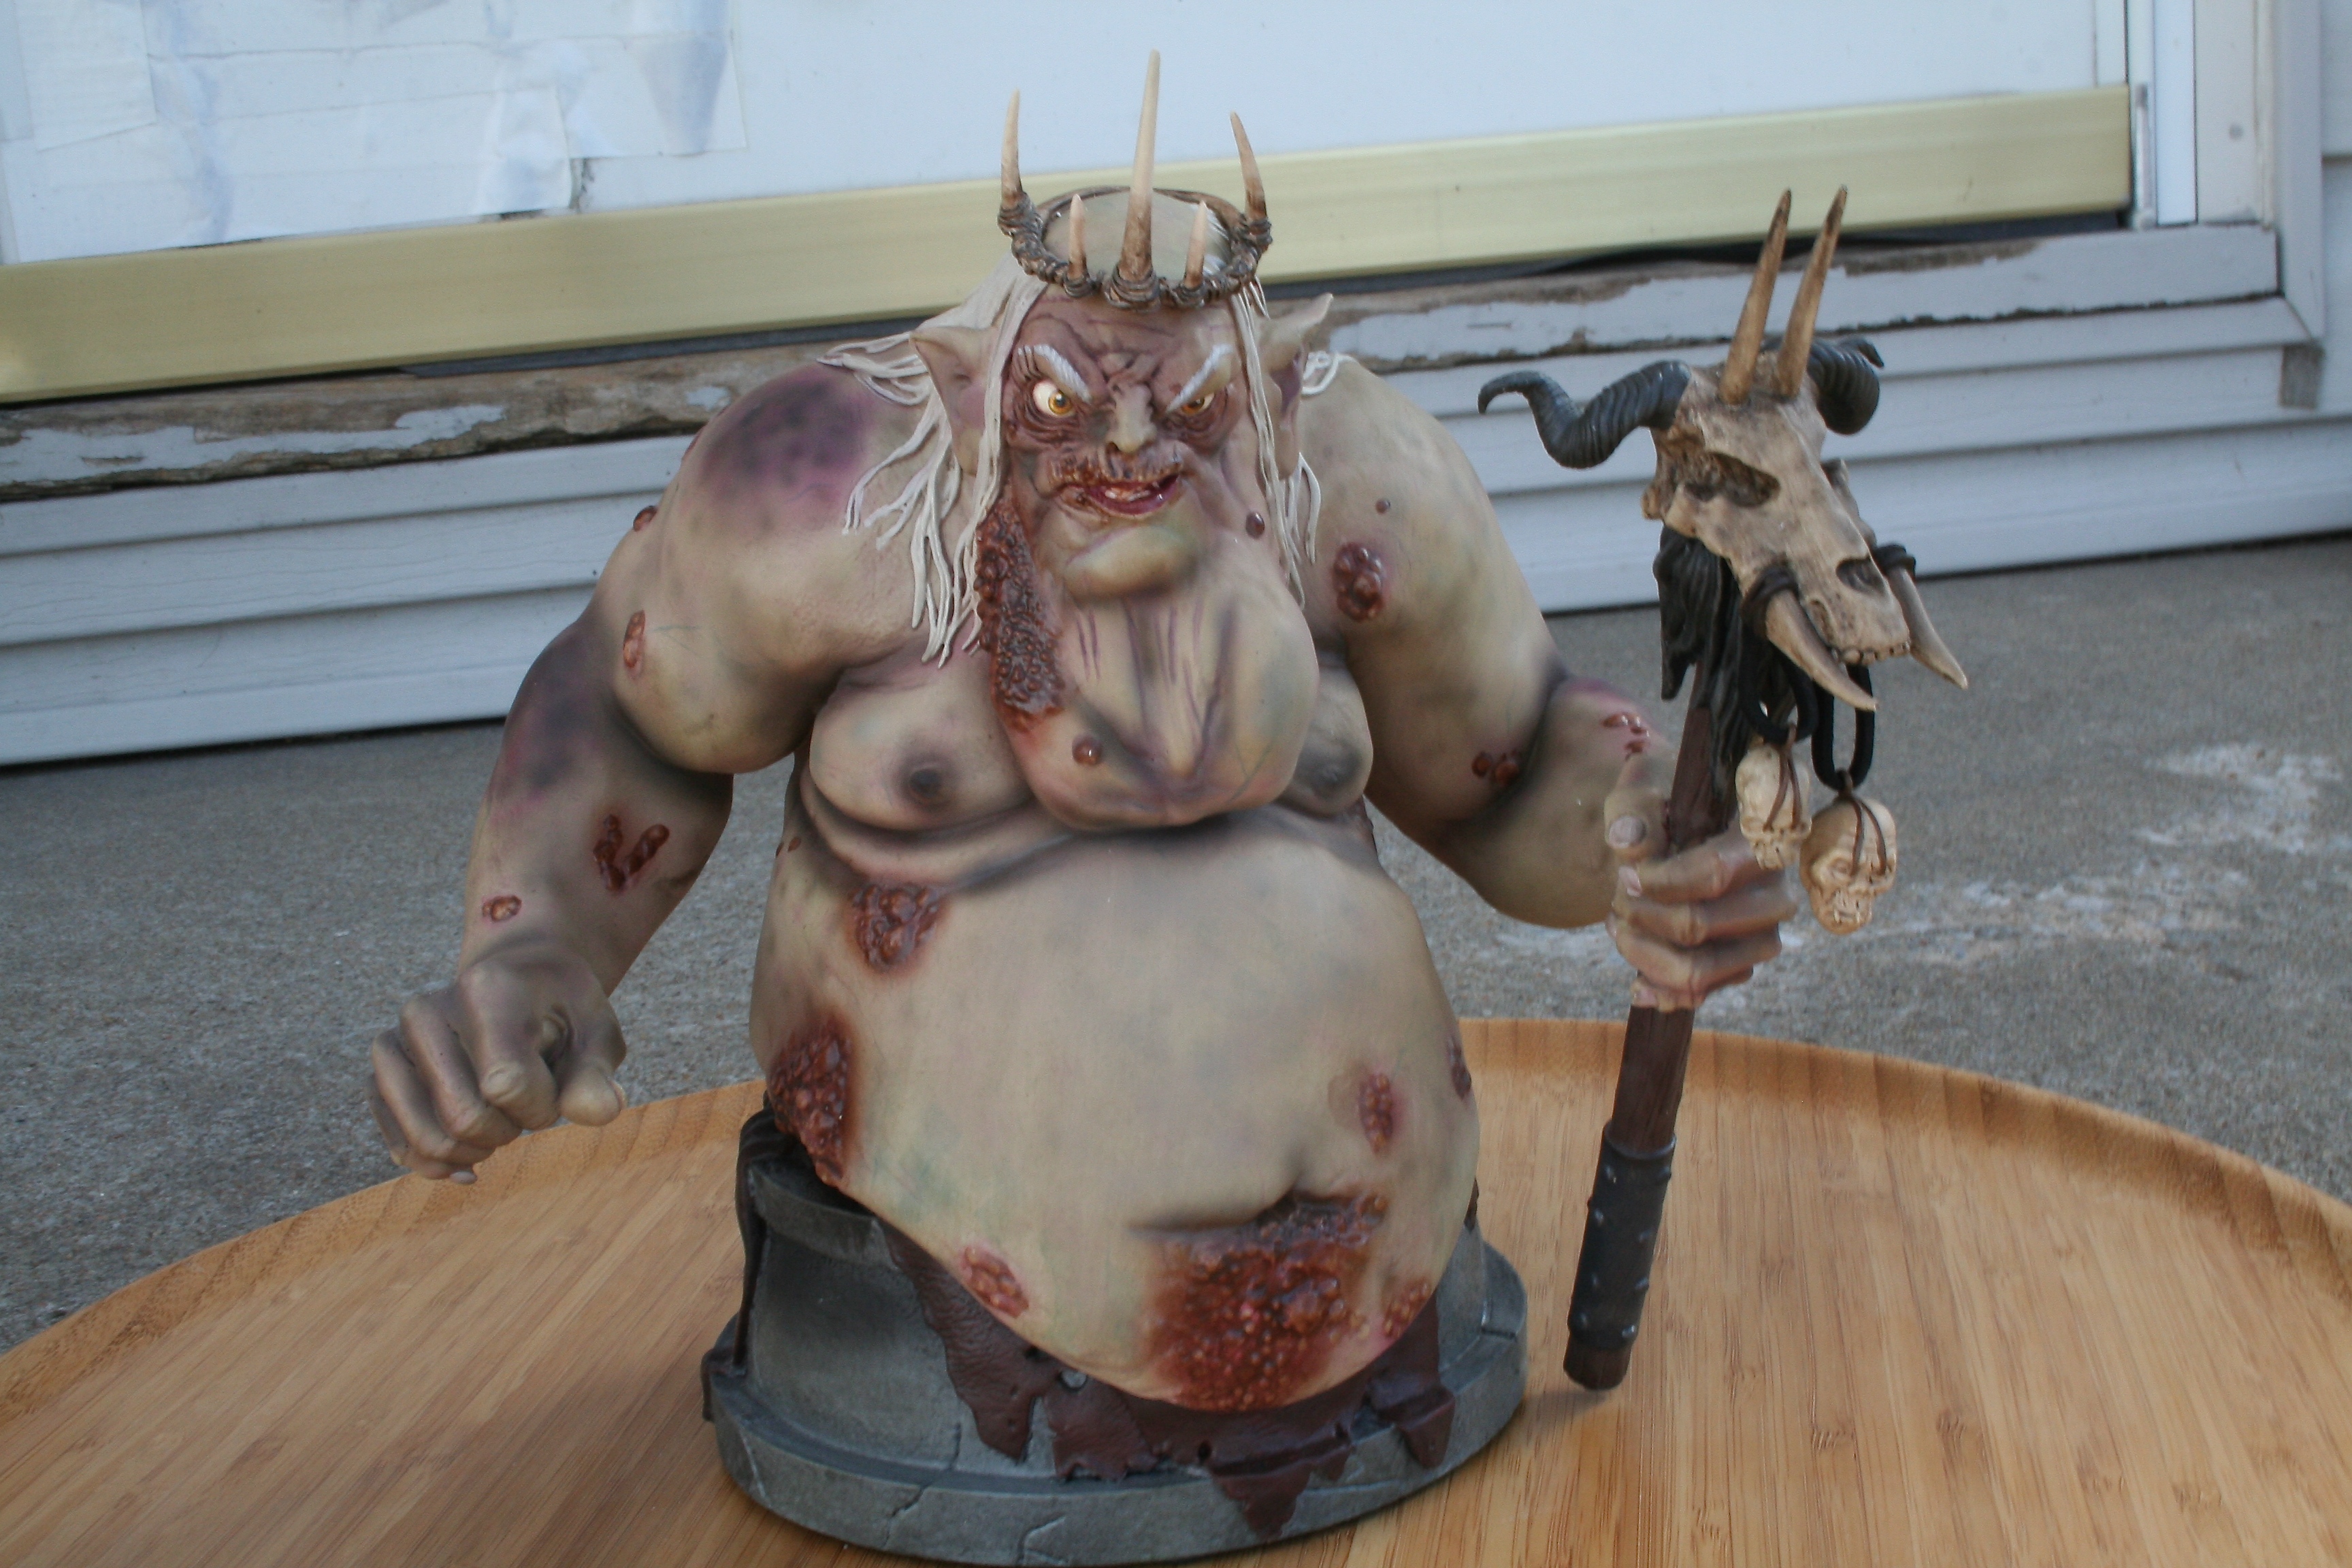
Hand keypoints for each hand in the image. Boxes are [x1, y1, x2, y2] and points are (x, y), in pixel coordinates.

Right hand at [366, 942, 627, 1180]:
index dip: (541, 1106)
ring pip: (428, 1141)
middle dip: (509, 1130)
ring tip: (499, 1119)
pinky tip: (471, 1155)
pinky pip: (401, 1146)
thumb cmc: (563, 1012)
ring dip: (475, 1150)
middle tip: (526, 1102)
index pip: (508, 1086)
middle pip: (465, 1120)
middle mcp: (425, 1010)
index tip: (554, 1081)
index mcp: (485, 991)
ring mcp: (394, 1041)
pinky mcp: (379, 1073)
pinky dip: (440, 1163)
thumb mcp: (596, 1034)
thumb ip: (595, 1076)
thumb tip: (601, 1112)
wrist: (519, 982)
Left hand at [1600, 768, 1795, 1010]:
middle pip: (1700, 925)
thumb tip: (1627, 840)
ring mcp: (1764, 933)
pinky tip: (1638, 981)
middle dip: (1642, 917)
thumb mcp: (1643, 792)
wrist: (1671, 839)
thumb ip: (1635, 810)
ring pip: (1698, 968)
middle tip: (1618, 899)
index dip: (1663, 881)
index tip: (1628, 875)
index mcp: (1761, 838)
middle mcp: (1776, 889)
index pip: (1716, 871)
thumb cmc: (1661, 810)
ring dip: (1644, 953)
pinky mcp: (1745, 965)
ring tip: (1620, 926)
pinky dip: (1661, 989)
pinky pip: (1701, 993)